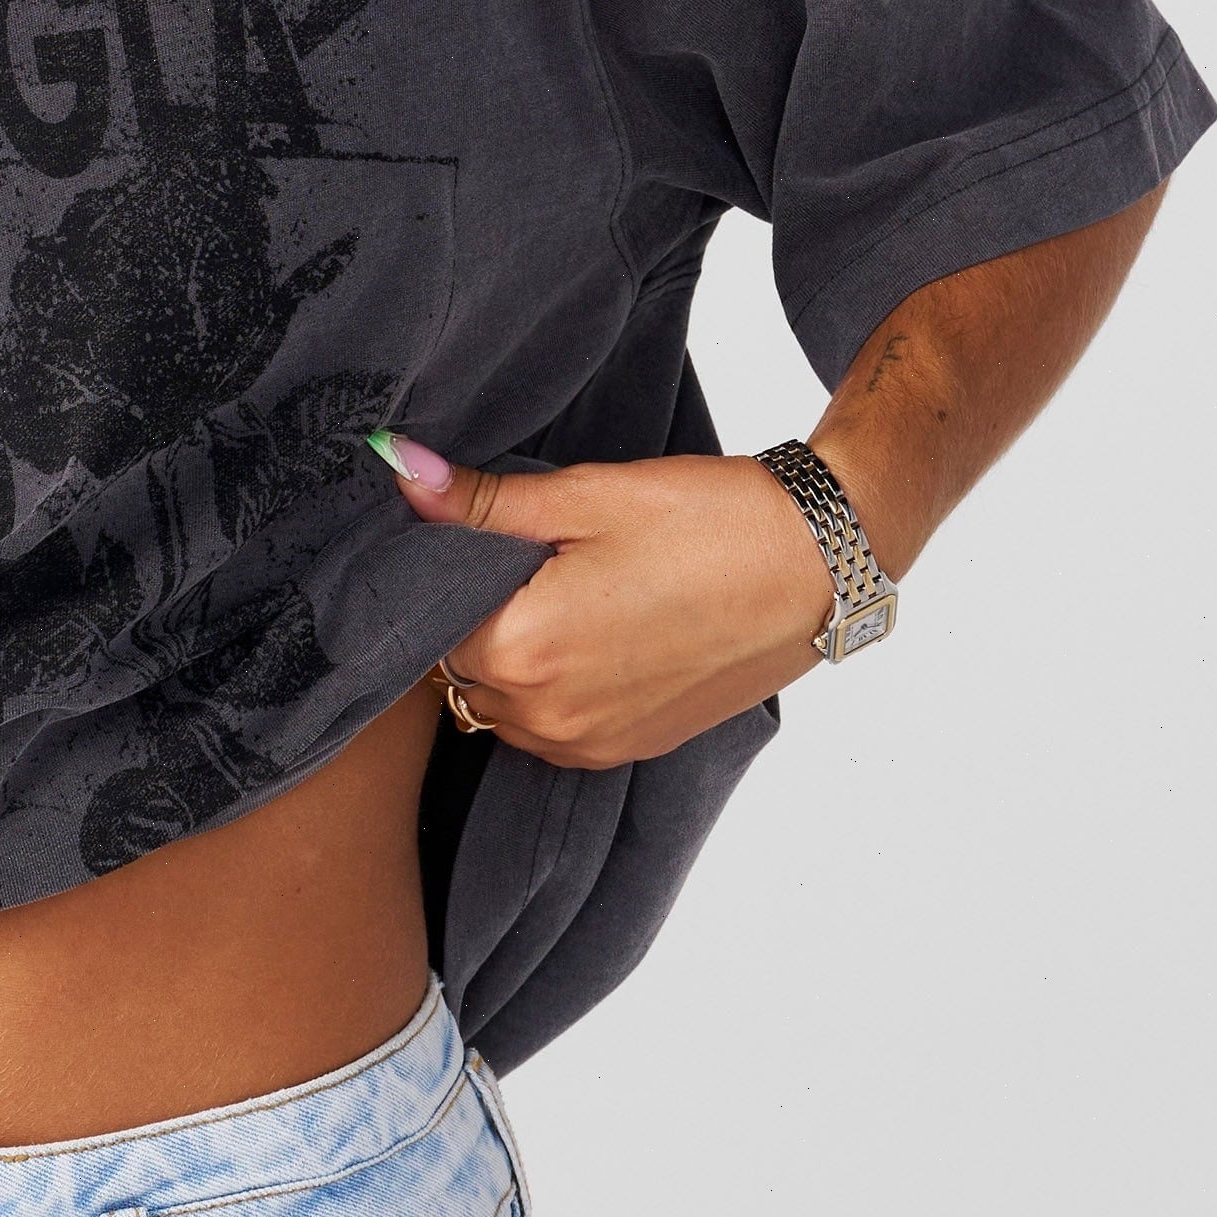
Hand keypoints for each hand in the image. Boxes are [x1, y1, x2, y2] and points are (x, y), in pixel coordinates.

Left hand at [371, 437, 836, 767]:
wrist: (819, 566)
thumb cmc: (706, 522)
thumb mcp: (583, 496)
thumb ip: (480, 500)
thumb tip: (397, 468)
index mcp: (522, 651)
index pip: (425, 622)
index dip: (438, 575)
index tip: (466, 538)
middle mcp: (546, 716)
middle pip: (457, 668)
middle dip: (471, 616)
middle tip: (517, 555)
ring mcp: (588, 742)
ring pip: (498, 703)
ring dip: (507, 657)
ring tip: (556, 590)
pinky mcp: (626, 748)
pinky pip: (550, 726)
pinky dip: (550, 686)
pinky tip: (588, 629)